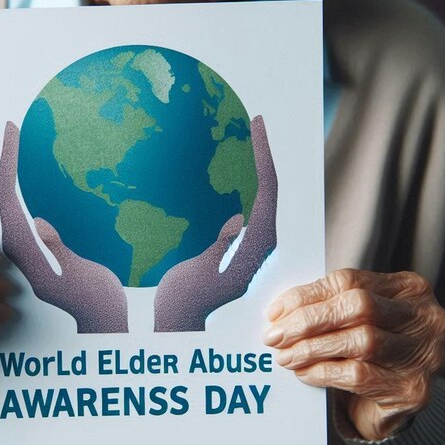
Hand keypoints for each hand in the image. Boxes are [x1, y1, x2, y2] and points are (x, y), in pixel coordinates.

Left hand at [0, 122, 127, 332]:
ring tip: (24, 143)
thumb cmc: (96, 303)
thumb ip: (58, 253)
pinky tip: (41, 174)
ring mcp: (33, 245)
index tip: (12, 131)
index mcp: (26, 251)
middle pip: (6, 194)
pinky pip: (29, 207)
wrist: (105, 322)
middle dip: (9, 161)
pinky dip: (30, 185)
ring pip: (16, 200)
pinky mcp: (45, 246)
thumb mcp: (79, 280)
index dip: (9, 162)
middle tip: (15, 129)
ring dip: (18, 172)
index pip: (8, 198)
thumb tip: (39, 225)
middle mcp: (23, 244)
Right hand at [154, 115, 277, 331]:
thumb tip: (239, 221)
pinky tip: (229, 169)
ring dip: (253, 167)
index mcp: (254, 249)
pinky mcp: (234, 243)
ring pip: (257, 195)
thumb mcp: (199, 276)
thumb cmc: (184, 303)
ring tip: (247, 137)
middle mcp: (257, 242)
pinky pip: (244, 204)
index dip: (263, 156)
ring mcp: (247, 242)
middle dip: (262, 155)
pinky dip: (240, 182)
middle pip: (267, 189)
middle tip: (255, 122)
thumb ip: (220, 249)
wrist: (177, 321)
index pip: (266, 193)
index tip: (257, 125)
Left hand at [265, 269, 444, 439]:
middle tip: (275, 335)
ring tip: (285, 356)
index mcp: (408, 287)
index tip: (275, 311)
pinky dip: (324, 372)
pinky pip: (360, 375)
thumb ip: (330, 305)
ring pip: (360, 341)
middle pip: (357, 307)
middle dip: (308, 320)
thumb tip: (280, 311)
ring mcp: (425, 353)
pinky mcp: (414, 389)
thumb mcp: (356, 318)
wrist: (396, 403)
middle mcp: (424, 317)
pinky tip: (304, 373)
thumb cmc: (372, 351)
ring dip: (312, 348)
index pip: (348, 281)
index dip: (306, 295)